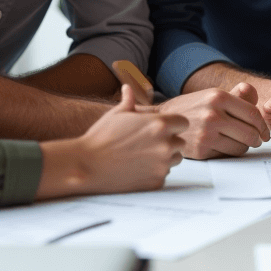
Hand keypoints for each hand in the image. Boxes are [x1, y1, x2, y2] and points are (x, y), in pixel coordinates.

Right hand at [65, 85, 187, 194]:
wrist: (86, 165)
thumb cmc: (101, 137)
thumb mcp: (116, 114)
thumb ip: (129, 101)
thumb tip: (128, 88)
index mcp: (160, 125)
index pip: (183, 123)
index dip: (173, 125)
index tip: (161, 128)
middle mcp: (165, 145)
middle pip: (181, 143)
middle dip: (169, 142)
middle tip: (149, 143)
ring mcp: (162, 166)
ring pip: (175, 160)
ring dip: (165, 158)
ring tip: (143, 155)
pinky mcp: (156, 182)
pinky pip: (164, 175)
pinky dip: (154, 173)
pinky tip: (137, 168)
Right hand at [164, 82, 270, 157]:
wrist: (165, 121)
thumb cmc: (193, 108)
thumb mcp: (213, 95)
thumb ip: (237, 94)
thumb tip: (254, 97)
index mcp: (218, 97)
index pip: (252, 114)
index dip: (263, 126)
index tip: (265, 132)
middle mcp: (213, 114)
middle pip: (250, 133)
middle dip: (257, 139)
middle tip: (257, 140)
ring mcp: (206, 134)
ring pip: (241, 147)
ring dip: (244, 147)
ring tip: (238, 142)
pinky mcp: (201, 151)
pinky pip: (227, 155)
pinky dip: (229, 152)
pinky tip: (223, 146)